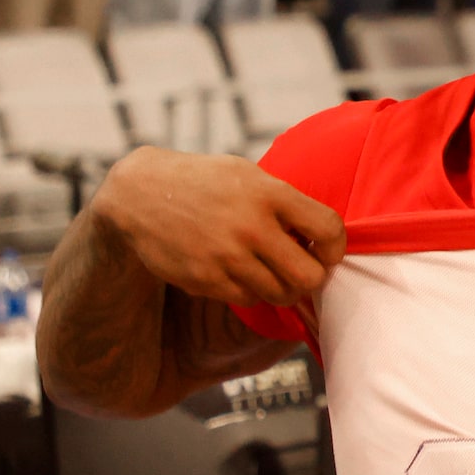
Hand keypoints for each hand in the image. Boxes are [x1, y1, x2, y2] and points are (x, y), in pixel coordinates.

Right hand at [93, 146, 345, 310]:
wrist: (140, 194)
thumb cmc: (204, 182)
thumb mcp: (246, 174)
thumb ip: (284, 202)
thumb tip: (323, 239)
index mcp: (268, 193)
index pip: (328, 229)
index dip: (334, 248)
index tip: (325, 250)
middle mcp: (251, 226)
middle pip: (309, 277)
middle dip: (312, 278)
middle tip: (302, 269)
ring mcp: (227, 256)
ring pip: (281, 294)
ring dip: (282, 287)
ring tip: (270, 269)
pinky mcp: (206, 279)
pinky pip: (249, 299)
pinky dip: (251, 291)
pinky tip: (238, 271)